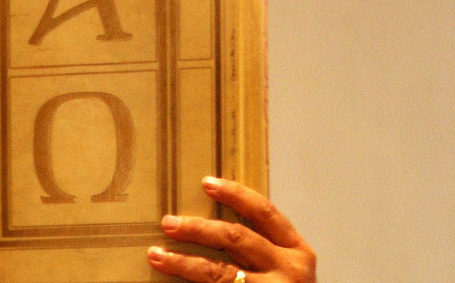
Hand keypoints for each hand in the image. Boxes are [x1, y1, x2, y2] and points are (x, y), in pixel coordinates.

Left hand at [147, 177, 315, 282]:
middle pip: (236, 238)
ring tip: (157, 255)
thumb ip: (260, 246)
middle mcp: (289, 269)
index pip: (264, 212)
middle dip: (198, 229)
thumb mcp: (284, 266)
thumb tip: (209, 225)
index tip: (206, 182)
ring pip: (219, 272)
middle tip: (169, 223)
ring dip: (183, 262)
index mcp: (297, 250)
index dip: (235, 194)